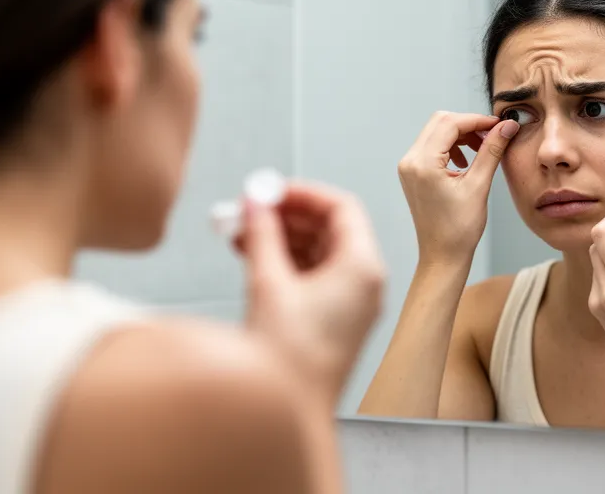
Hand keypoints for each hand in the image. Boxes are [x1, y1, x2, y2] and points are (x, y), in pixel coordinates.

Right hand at [237, 181, 386, 404]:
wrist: (290, 415)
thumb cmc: (289, 361)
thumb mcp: (269, 284)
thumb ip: (262, 235)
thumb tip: (255, 204)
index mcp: (362, 269)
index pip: (341, 208)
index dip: (302, 193)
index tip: (267, 189)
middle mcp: (364, 283)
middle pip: (329, 228)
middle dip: (286, 215)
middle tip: (247, 208)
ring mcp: (351, 302)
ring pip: (318, 251)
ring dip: (281, 237)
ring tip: (240, 231)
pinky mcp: (334, 318)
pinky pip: (313, 275)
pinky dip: (285, 261)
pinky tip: (251, 254)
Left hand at [397, 111, 519, 263]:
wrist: (442, 255)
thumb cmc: (459, 229)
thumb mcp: (479, 185)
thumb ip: (492, 151)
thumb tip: (507, 127)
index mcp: (423, 163)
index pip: (450, 123)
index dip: (477, 120)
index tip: (499, 125)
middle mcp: (410, 161)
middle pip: (440, 122)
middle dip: (468, 125)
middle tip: (492, 136)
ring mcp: (408, 167)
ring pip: (436, 133)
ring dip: (460, 135)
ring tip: (482, 150)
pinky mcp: (412, 173)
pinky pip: (431, 147)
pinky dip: (451, 146)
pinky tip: (466, 162)